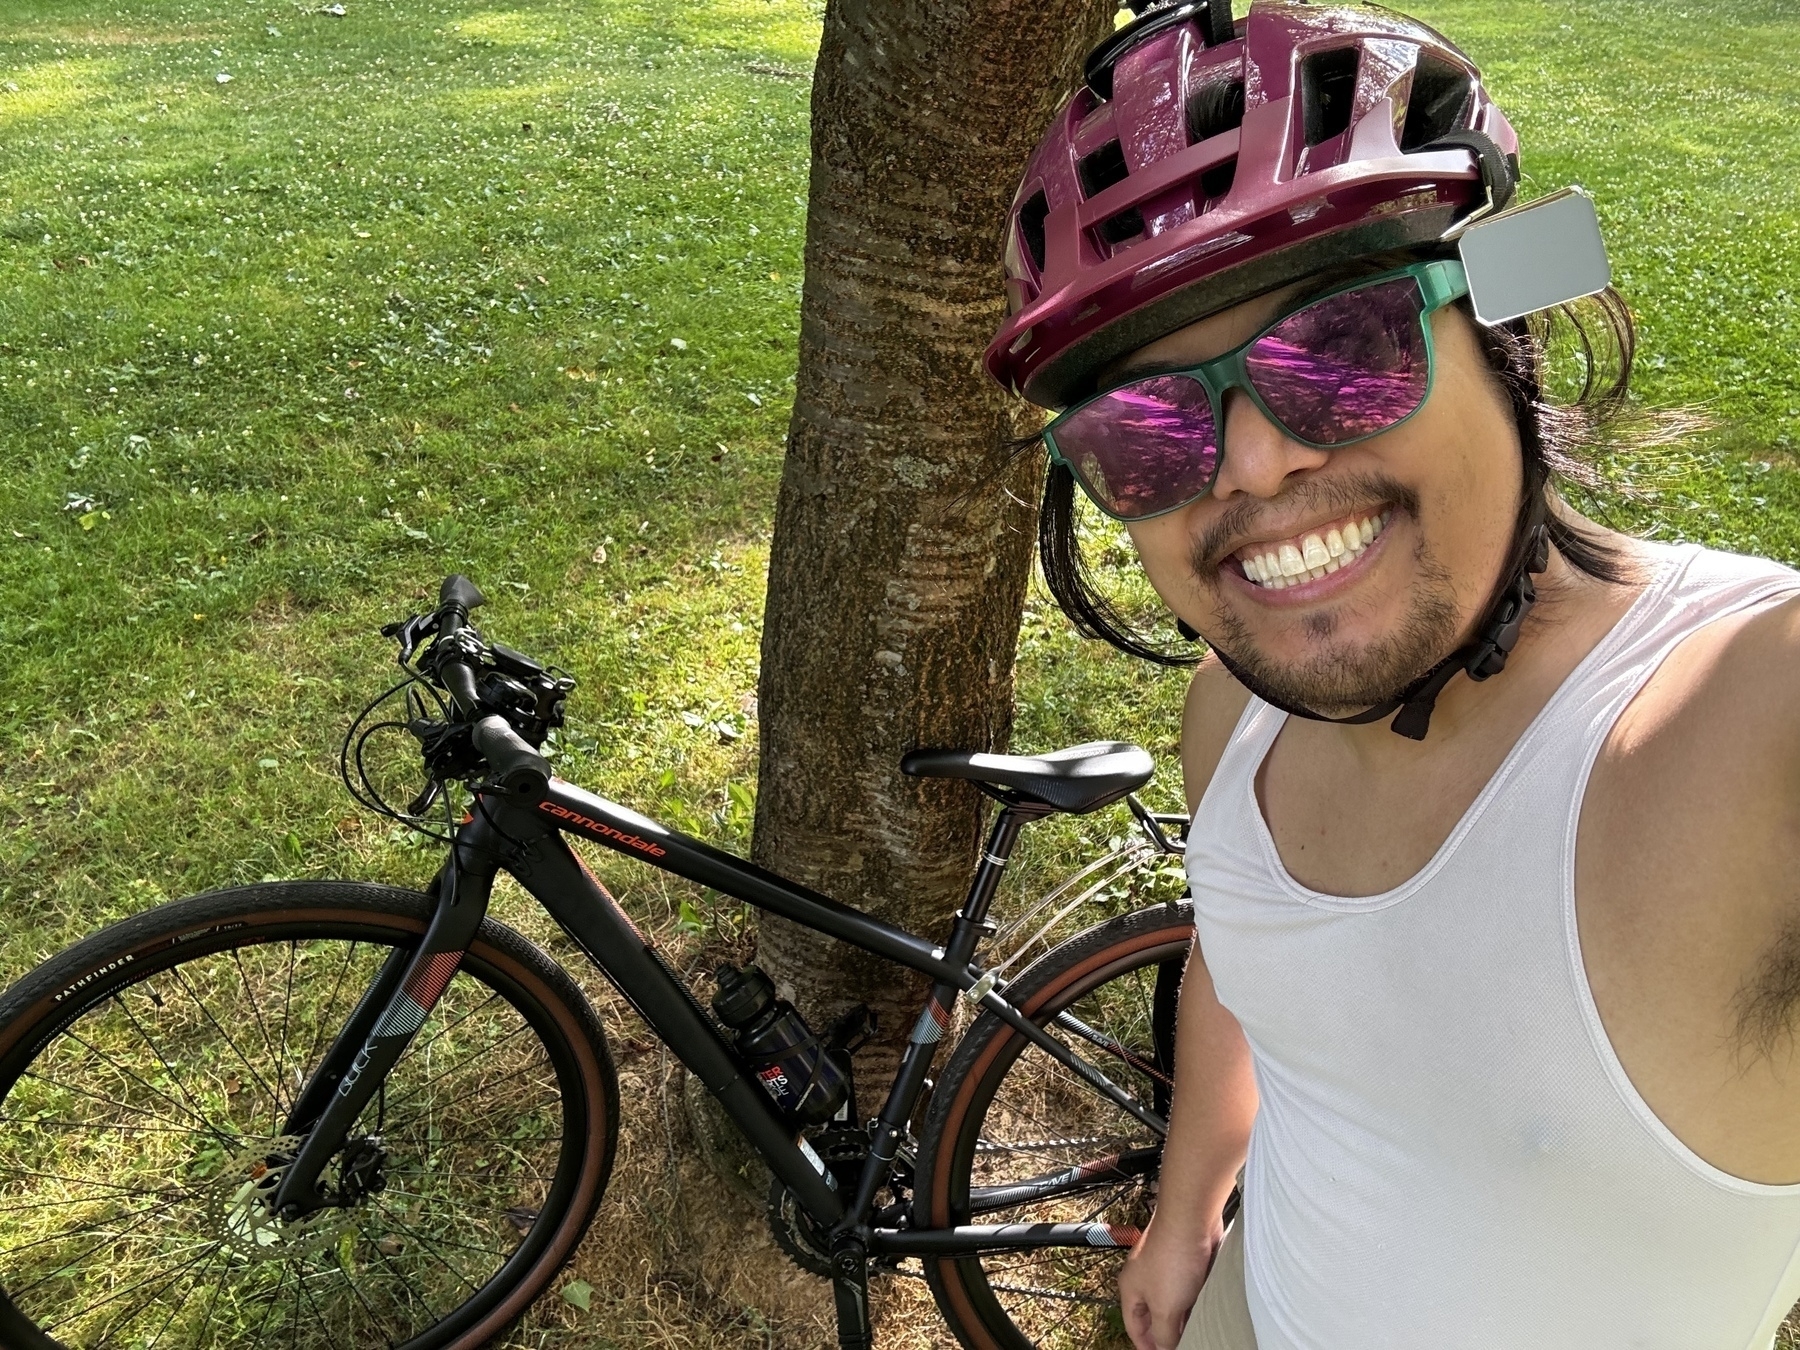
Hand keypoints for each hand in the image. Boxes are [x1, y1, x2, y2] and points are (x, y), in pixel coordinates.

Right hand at [1119, 1212, 1223, 1349]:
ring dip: (1181, 1317)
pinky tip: (1203, 1307)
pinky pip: (1184, 1287)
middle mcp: (1143, 1278)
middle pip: (1151, 1315)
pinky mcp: (1181, 1260)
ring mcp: (1163, 1268)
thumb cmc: (1172, 1257)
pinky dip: (1191, 1300)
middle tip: (1182, 1345)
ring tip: (1195, 1330)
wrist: (1190, 1220)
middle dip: (1165, 1333)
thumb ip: (1163, 1333)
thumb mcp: (1165, 1307)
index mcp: (1130, 1290)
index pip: (1134, 1327)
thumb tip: (1165, 1348)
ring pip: (1169, 1301)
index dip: (1146, 1346)